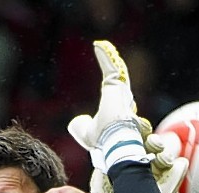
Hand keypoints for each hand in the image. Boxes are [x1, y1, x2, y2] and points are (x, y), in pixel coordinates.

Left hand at [67, 40, 141, 160]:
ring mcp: (122, 92)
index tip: (109, 74)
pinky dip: (105, 56)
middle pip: (119, 79)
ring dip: (109, 58)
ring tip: (101, 47)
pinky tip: (97, 45)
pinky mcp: (117, 85)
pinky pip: (111, 66)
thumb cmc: (102, 141)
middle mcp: (123, 100)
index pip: (114, 94)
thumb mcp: (86, 132)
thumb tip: (76, 121)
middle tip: (108, 55)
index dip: (111, 83)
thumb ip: (81, 126)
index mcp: (117, 111)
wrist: (110, 141)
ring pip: (116, 70)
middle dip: (114, 66)